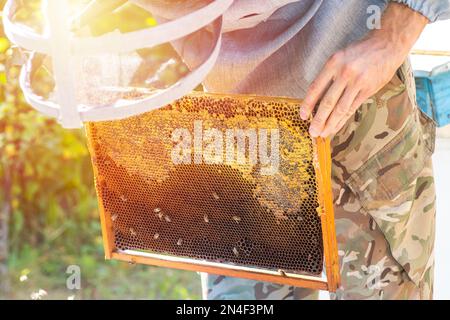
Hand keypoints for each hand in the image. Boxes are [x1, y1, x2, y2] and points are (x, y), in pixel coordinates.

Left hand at [301, 3, 428, 137]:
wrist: (388, 44)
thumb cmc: (361, 51)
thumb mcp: (340, 56)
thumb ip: (330, 75)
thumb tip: (317, 98)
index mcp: (334, 63)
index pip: (316, 87)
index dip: (308, 104)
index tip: (302, 116)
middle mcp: (345, 73)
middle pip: (328, 101)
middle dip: (319, 120)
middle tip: (312, 132)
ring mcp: (358, 82)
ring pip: (340, 108)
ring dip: (330, 123)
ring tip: (323, 134)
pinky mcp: (368, 89)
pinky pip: (352, 108)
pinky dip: (343, 119)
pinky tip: (336, 127)